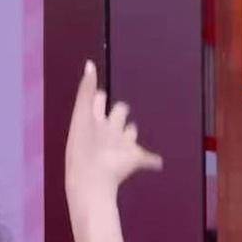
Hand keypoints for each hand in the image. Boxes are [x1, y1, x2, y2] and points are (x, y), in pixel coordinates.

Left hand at [65, 61, 161, 196]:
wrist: (91, 176)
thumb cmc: (83, 144)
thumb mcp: (83, 113)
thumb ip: (86, 90)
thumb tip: (89, 64)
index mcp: (93, 120)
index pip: (98, 102)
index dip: (99, 97)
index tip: (99, 93)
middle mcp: (108, 132)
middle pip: (117, 115)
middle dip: (119, 112)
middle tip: (120, 110)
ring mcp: (121, 146)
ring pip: (130, 134)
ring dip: (131, 133)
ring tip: (130, 133)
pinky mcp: (134, 159)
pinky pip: (148, 159)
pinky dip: (153, 161)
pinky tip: (158, 163)